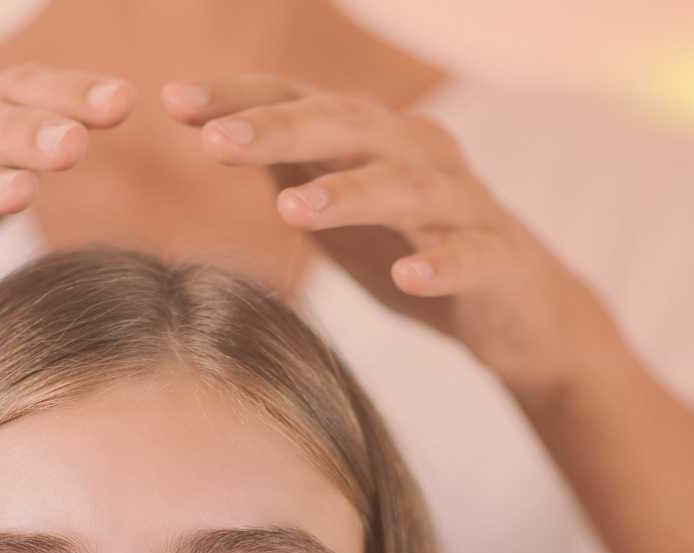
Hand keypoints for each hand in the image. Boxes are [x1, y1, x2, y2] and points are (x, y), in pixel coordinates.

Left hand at [161, 74, 620, 408]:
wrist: (521, 311)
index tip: (173, 101)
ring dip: (348, 194)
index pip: (301, 103)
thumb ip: (289, 169)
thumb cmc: (417, 250)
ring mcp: (462, 205)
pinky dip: (440, 264)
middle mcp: (419, 155)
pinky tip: (407, 280)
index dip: (240, 99)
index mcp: (375, 140)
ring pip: (405, 187)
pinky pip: (469, 256)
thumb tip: (213, 133)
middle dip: (279, 131)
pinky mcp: (499, 260)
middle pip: (348, 127)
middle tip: (214, 145)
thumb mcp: (342, 209)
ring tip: (290, 210)